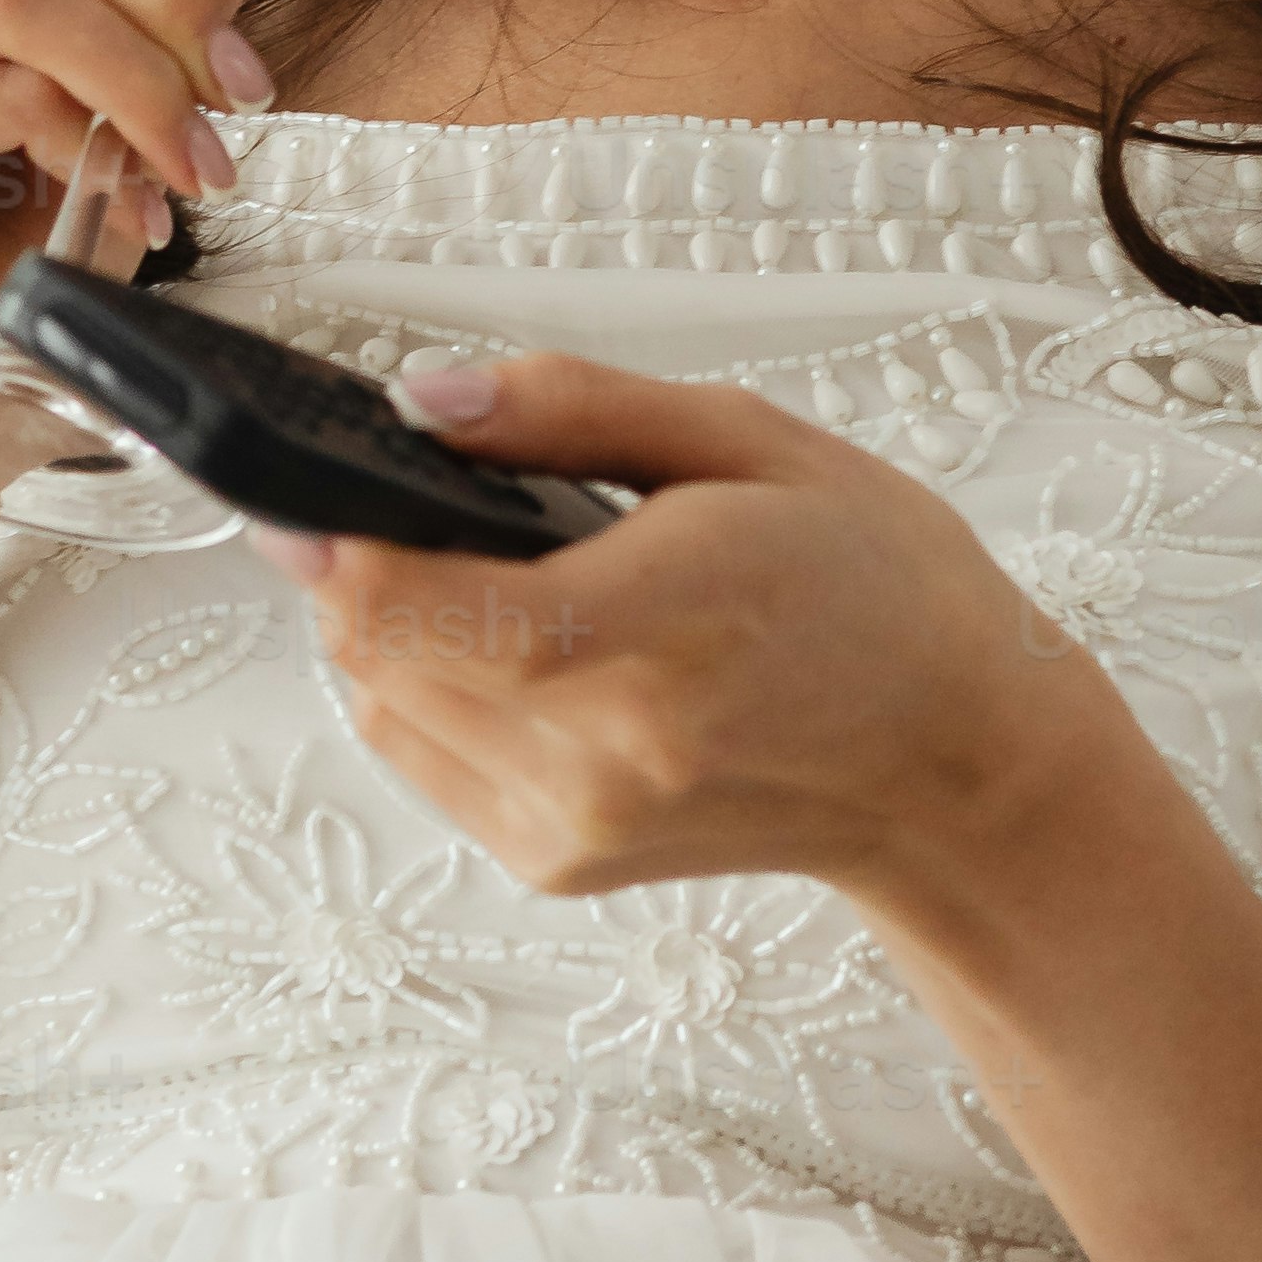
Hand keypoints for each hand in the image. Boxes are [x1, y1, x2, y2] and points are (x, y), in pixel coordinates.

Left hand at [273, 349, 1123, 911]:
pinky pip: (425, 757)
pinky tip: (511, 637)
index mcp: (656, 629)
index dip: (327, 531)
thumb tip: (417, 400)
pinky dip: (430, 684)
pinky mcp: (561, 861)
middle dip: (353, 559)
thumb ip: (570, 410)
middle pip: (369, 654)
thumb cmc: (881, 587)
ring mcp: (576, 823)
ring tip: (476, 558)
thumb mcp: (750, 441)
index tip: (303, 465)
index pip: (411, 605)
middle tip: (395, 486)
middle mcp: (601, 752)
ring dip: (386, 623)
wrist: (959, 769)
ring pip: (379, 707)